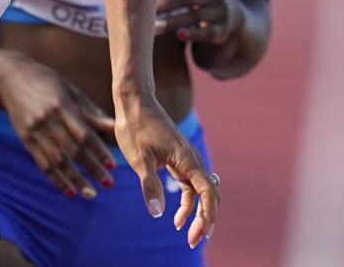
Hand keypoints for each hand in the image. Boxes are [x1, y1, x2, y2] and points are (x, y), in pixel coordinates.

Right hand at [0, 52, 117, 199]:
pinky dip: (56, 179)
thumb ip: (91, 111)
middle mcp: (48, 120)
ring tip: (90, 194)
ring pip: (57, 161)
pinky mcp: (26, 140)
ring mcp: (35, 131)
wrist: (10, 79)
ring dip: (75, 180)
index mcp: (62, 105)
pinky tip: (69, 191)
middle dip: (91, 168)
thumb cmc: (46, 82)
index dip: (98, 150)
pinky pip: (42, 163)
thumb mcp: (70, 90)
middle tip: (108, 183)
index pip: (83, 133)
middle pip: (72, 150)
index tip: (112, 165)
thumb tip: (114, 127)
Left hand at [114, 99, 219, 248]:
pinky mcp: (177, 159)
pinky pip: (189, 185)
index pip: (207, 192)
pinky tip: (177, 217)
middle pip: (208, 194)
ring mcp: (185, 159)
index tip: (199, 234)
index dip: (207, 215)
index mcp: (186, 159)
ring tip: (188, 234)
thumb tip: (157, 213)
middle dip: (205, 219)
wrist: (134, 102)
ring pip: (200, 191)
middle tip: (193, 240)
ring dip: (197, 213)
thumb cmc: (135, 126)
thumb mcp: (139, 158)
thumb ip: (149, 185)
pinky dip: (187, 202)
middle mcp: (191, 159)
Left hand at [157, 0, 243, 43]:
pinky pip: (207, 32)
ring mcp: (220, 12)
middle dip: (167, 5)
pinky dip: (194, 34)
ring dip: (173, 22)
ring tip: (154, 27)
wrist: (233, 14)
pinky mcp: (222, 30)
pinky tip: (179, 35)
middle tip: (148, 10)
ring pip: (195, 17)